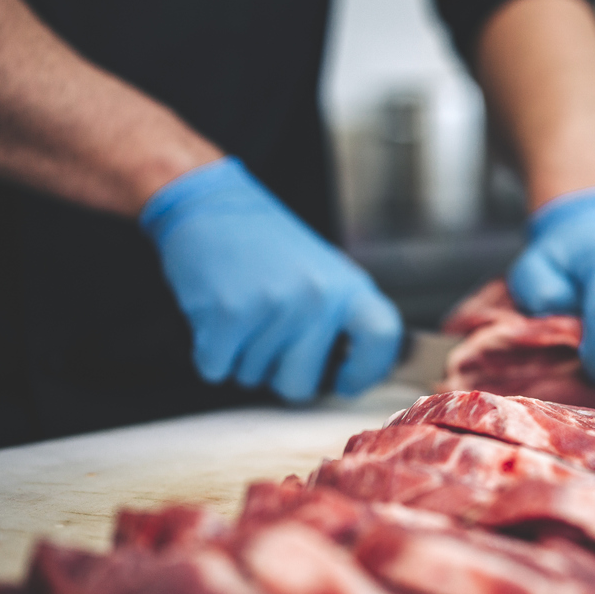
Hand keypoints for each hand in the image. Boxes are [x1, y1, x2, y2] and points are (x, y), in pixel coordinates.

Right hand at [140, 157, 401, 401]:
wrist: (214, 207)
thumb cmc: (270, 248)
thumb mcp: (325, 274)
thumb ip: (344, 320)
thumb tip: (362, 370)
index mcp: (348, 287)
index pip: (383, 338)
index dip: (366, 372)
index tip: (343, 381)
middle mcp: (317, 297)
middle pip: (301, 386)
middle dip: (278, 375)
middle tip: (268, 337)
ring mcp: (274, 305)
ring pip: (254, 378)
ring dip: (243, 357)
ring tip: (244, 312)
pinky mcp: (228, 315)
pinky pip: (217, 369)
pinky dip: (211, 354)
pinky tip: (218, 317)